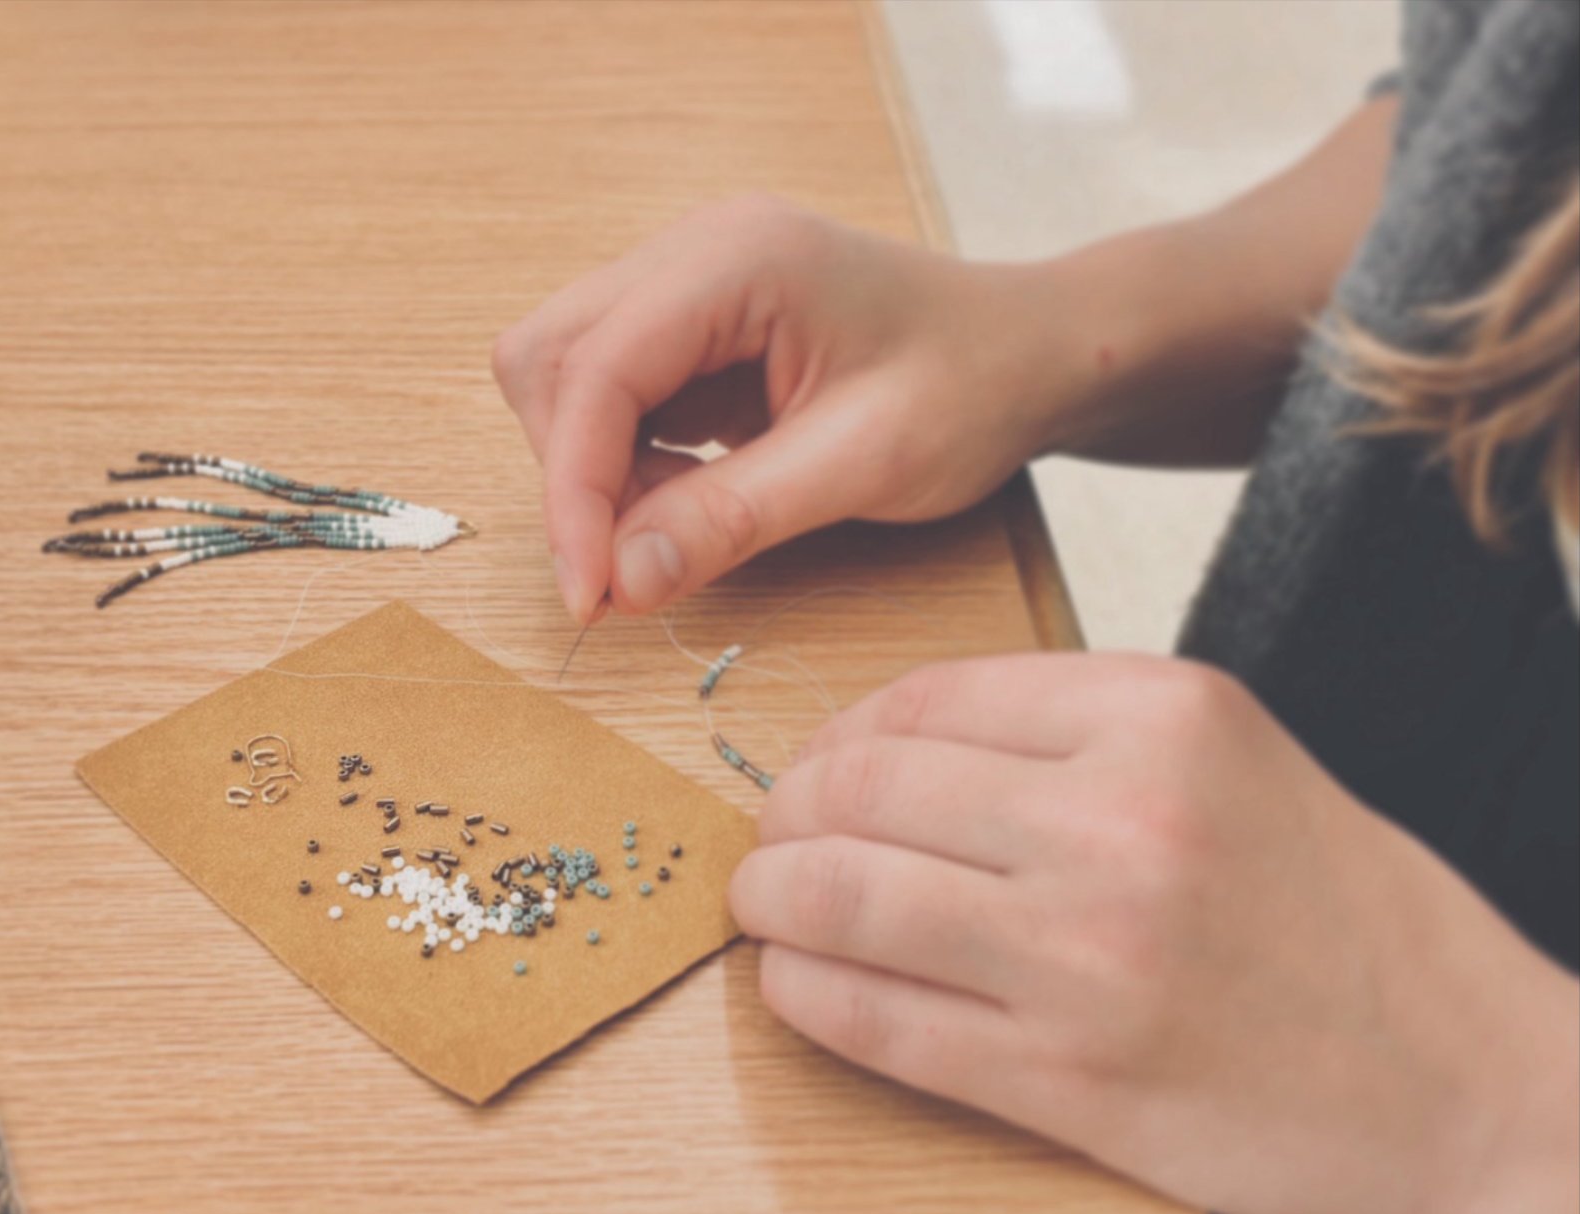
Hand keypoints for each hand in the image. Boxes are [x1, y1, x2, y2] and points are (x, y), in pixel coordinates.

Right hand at [492, 195, 1069, 620]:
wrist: (1029, 354)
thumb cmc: (971, 387)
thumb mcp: (864, 463)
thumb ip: (734, 518)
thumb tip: (620, 581)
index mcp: (737, 259)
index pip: (595, 370)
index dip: (572, 489)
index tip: (589, 592)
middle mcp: (692, 253)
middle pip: (550, 360)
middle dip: (573, 474)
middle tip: (635, 563)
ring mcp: (686, 286)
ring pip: (565, 380)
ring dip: (594, 473)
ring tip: (678, 529)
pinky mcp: (691, 331)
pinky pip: (610, 400)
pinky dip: (624, 467)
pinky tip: (692, 500)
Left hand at [731, 653, 1579, 1213]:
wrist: (1465, 1094)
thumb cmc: (1344, 921)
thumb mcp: (1235, 763)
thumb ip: (1071, 736)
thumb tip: (885, 748)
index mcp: (1164, 715)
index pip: (927, 699)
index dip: (837, 734)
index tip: (815, 765)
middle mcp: (1121, 819)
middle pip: (866, 790)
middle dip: (786, 815)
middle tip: (768, 840)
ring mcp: (1088, 956)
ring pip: (846, 901)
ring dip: (771, 902)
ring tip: (760, 907)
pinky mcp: (1067, 1078)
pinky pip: (878, 1021)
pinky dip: (807, 995)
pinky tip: (793, 981)